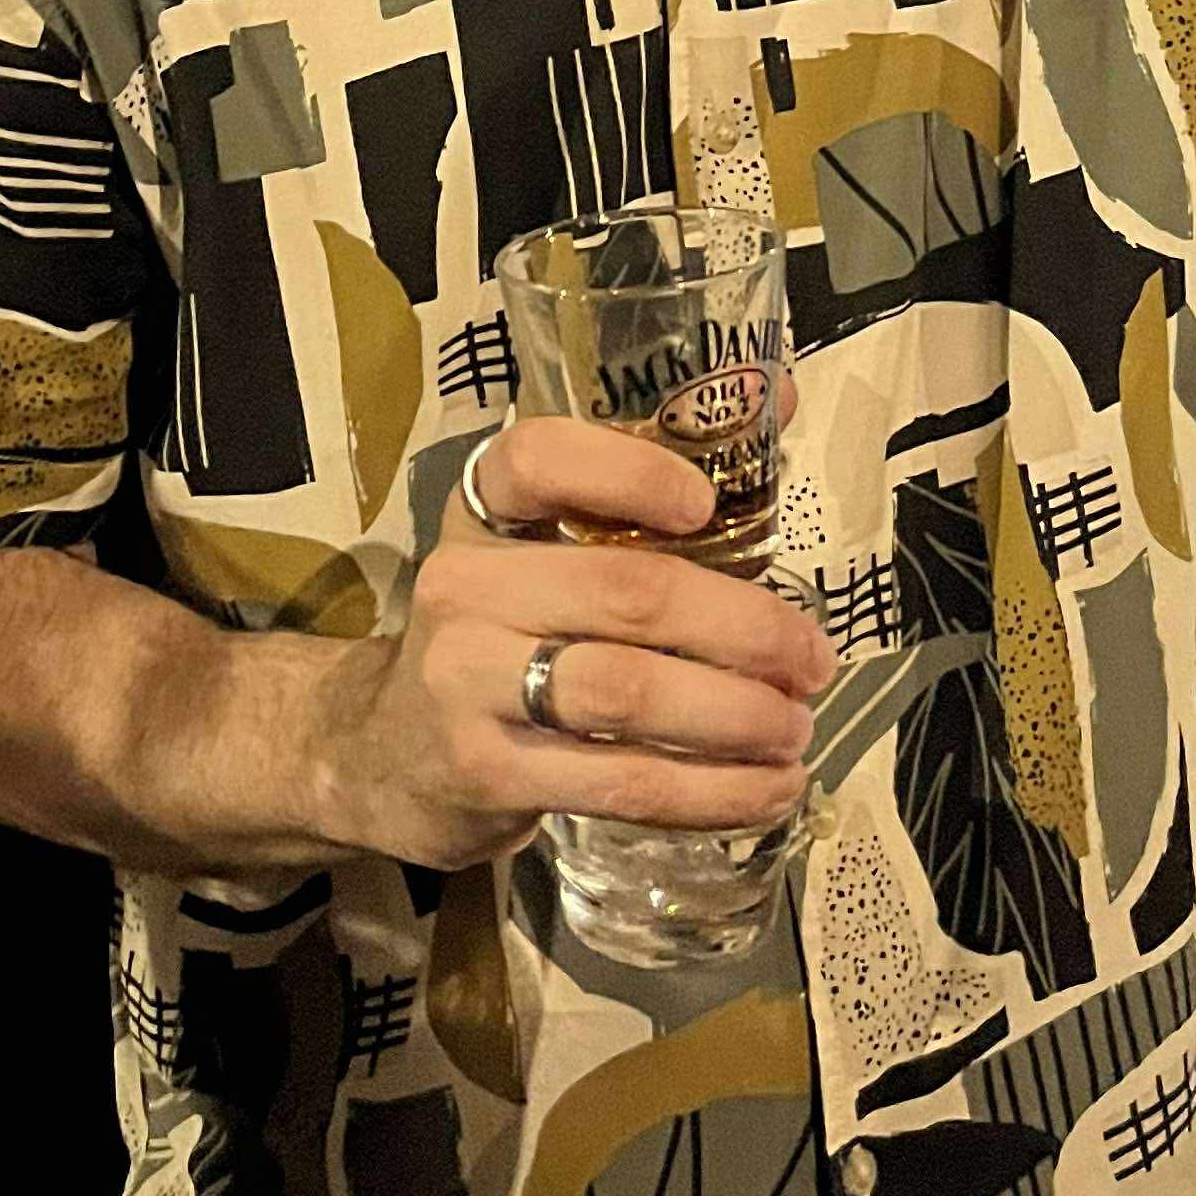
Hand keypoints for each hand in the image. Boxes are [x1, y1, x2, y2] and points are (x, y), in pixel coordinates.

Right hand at [316, 410, 833, 872]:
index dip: (629, 470)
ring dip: (734, 716)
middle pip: (623, 592)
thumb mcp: (543, 548)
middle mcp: (464, 584)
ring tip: (798, 729)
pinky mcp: (486, 773)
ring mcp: (467, 682)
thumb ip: (647, 486)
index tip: (705, 504)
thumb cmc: (500, 630)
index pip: (539, 459)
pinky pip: (619, 781)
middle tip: (812, 658)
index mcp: (484, 511)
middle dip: (741, 627)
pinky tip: (767, 792)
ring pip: (626, 692)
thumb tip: (776, 403)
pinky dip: (709, 791)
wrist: (383, 751)